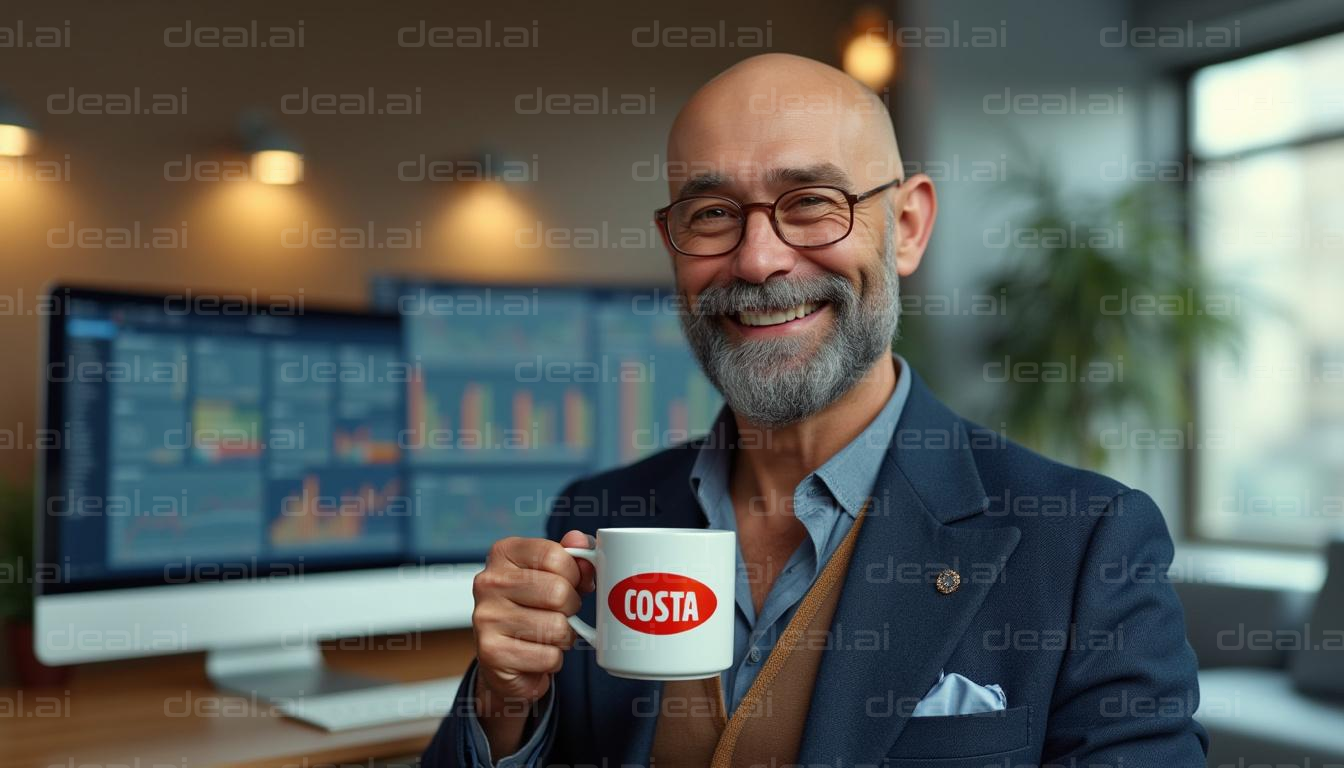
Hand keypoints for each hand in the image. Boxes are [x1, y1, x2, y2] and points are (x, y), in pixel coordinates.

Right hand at [471, 530, 596, 708]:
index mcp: (503, 553)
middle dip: (572, 607)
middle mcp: (489, 582)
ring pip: (557, 627)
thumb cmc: (534, 607)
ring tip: (549, 633)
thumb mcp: (553, 574)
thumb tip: (581, 541)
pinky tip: (538, 652)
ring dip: (564, 635)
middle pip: (558, 592)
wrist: (504, 656)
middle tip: (562, 612)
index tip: (572, 582)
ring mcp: (487, 618)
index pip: (554, 555)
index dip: (575, 573)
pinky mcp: (492, 653)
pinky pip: (548, 656)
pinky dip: (553, 659)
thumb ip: (571, 556)